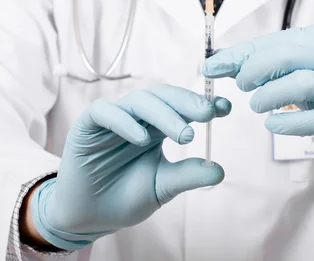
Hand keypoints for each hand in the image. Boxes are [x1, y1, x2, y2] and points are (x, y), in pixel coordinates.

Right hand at [29, 84, 230, 250]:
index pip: (181, 106)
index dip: (202, 103)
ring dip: (164, 114)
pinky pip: (104, 111)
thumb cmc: (125, 197)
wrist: (90, 217)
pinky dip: (124, 120)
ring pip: (139, 101)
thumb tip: (219, 170)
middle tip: (208, 113)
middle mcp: (137, 117)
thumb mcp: (162, 187)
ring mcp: (112, 118)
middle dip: (187, 102)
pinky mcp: (87, 125)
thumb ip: (187, 176)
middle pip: (163, 96)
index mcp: (157, 127)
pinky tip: (142, 138)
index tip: (226, 107)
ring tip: (184, 135)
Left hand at [203, 26, 313, 154]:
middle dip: (254, 70)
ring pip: (300, 85)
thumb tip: (213, 62)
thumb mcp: (295, 65)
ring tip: (257, 105)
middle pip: (284, 56)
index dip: (236, 56)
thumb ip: (258, 61)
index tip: (209, 67)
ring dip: (269, 96)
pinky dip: (287, 123)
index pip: (270, 42)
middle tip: (242, 85)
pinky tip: (272, 125)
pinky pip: (312, 119)